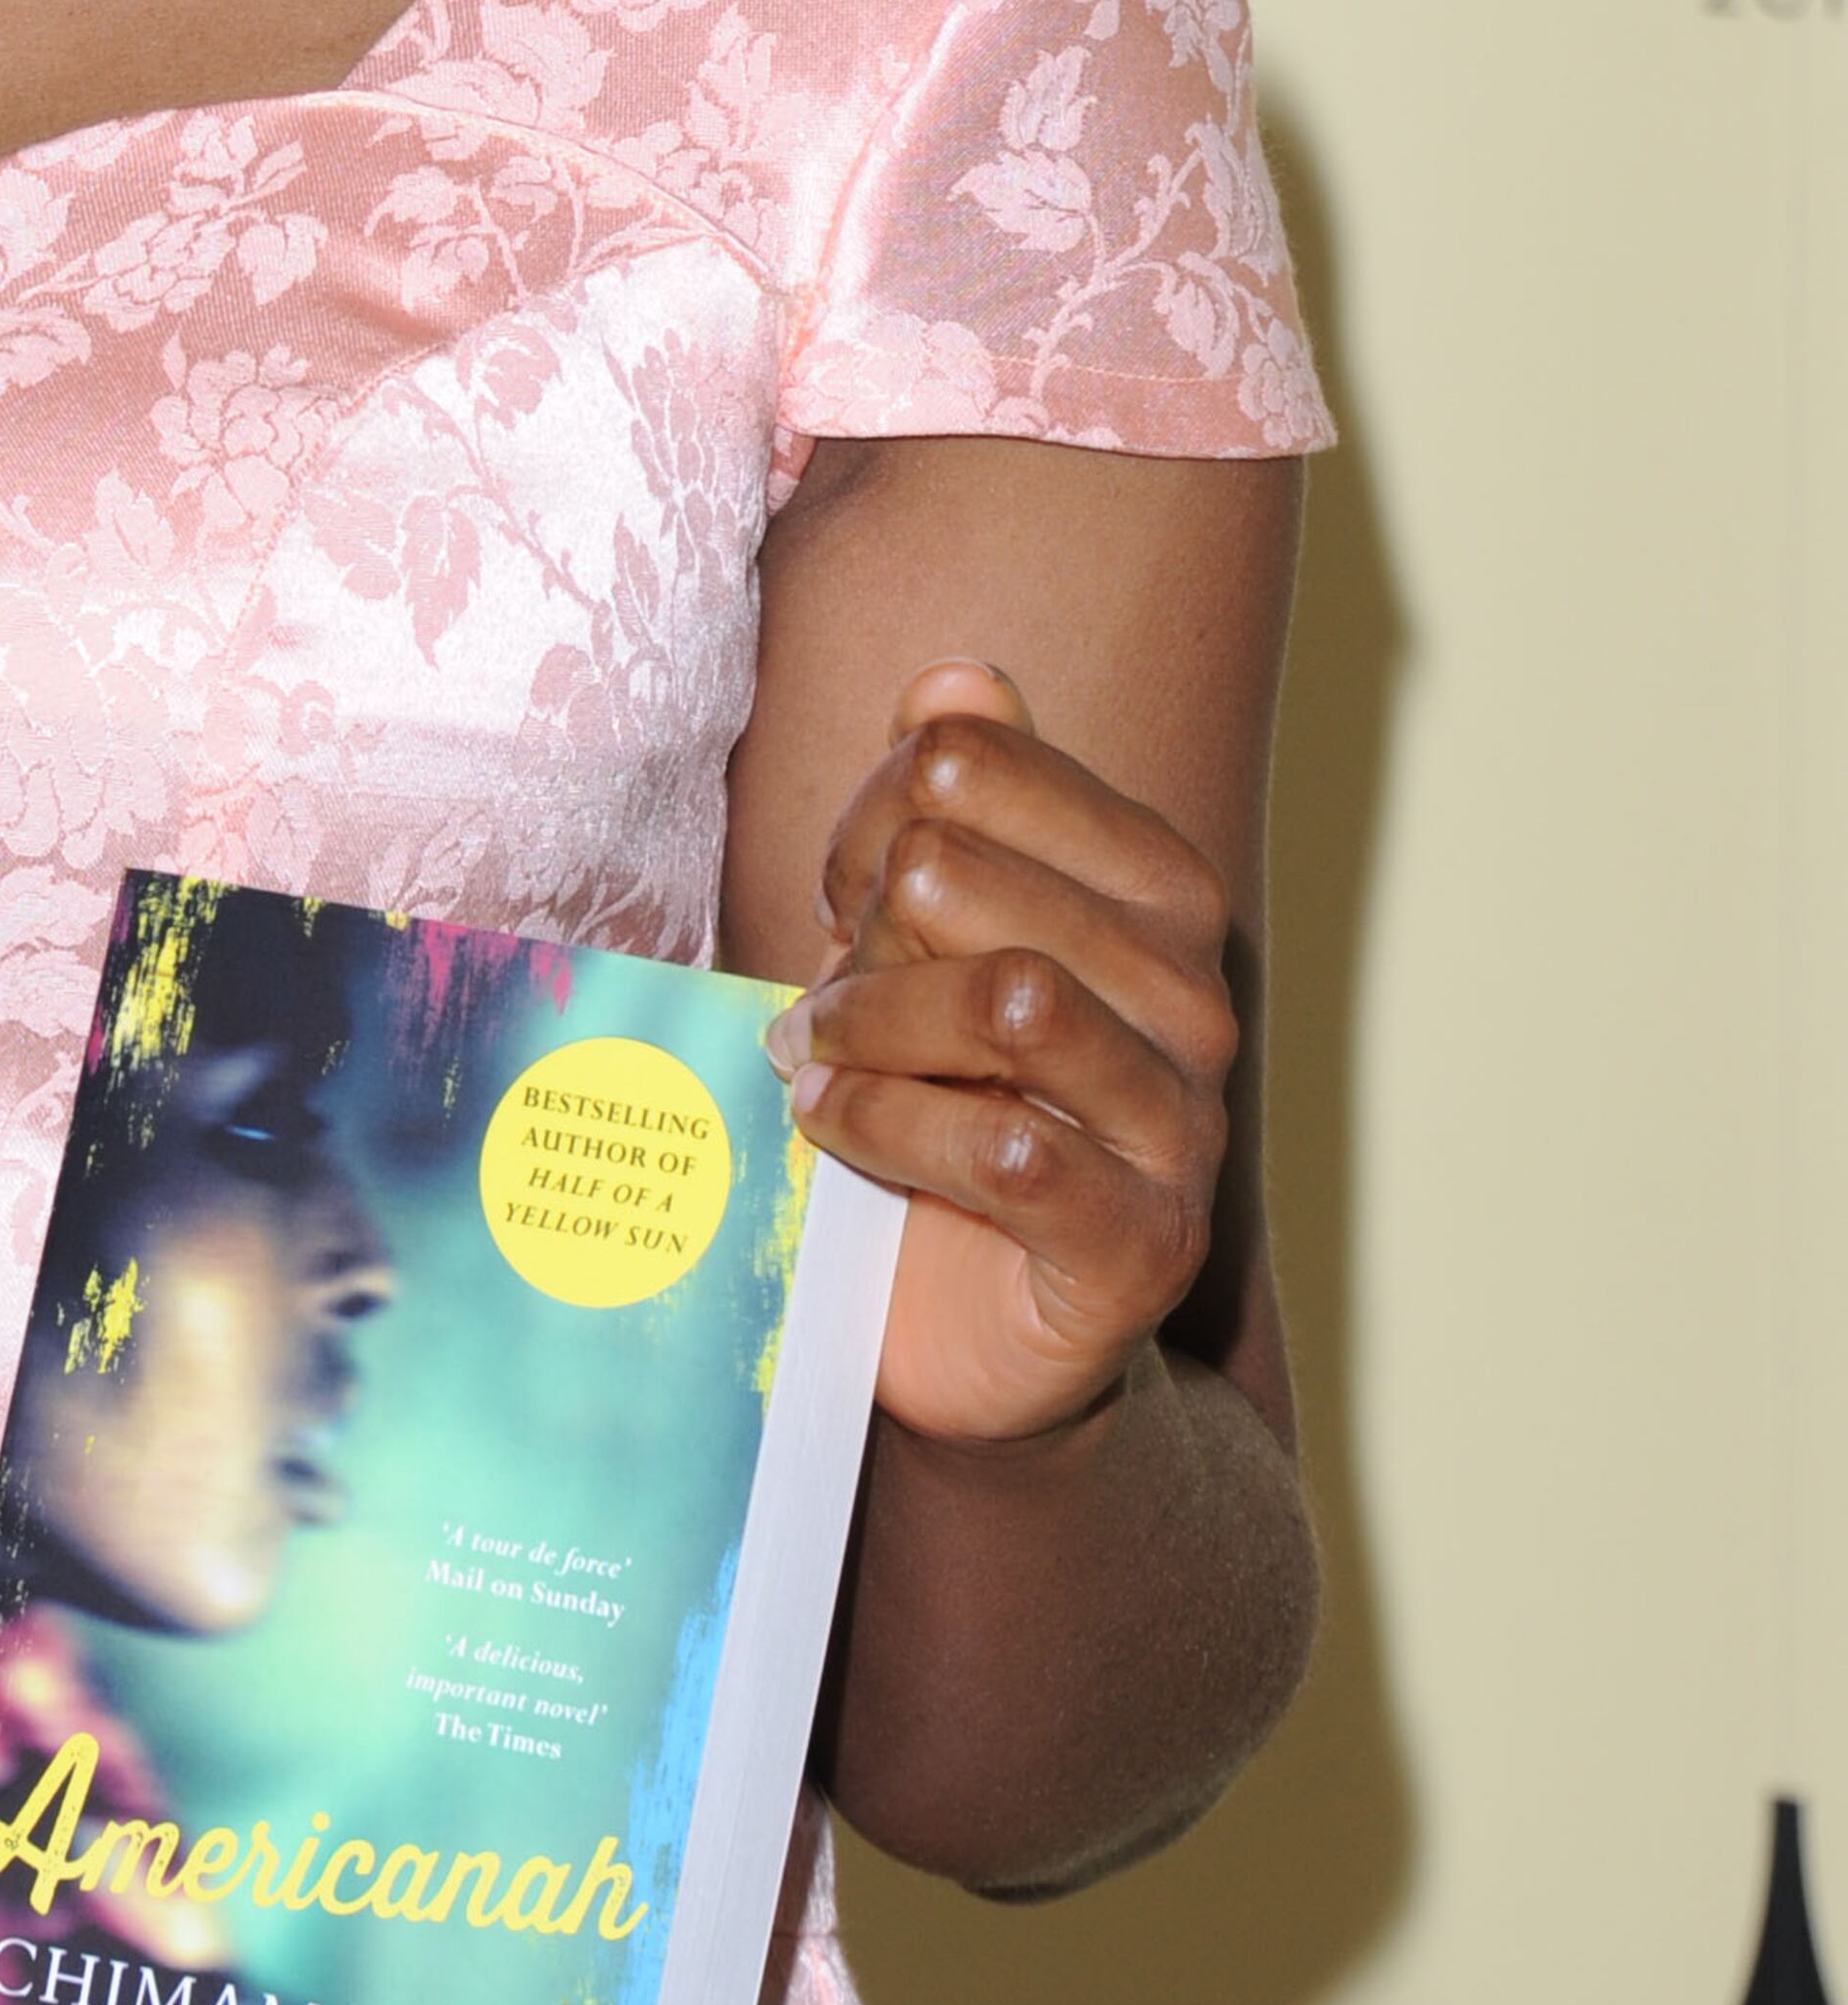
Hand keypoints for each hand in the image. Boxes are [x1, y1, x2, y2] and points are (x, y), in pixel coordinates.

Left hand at [769, 658, 1237, 1448]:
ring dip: (867, 1022)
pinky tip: (832, 1125)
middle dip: (858, 930)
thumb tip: (960, 678)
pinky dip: (887, 1124)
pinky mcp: (1141, 1242)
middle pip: (966, 873)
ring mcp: (1180, 1125)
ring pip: (1007, 997)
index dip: (868, 813)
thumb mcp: (917, 946)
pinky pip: (1011, 1147)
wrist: (964, 1327)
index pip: (976, 768)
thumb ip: (944, 810)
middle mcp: (1191, 997)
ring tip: (813, 1056)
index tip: (837, 888)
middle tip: (820, 996)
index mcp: (1152, 895)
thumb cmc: (939, 1107)